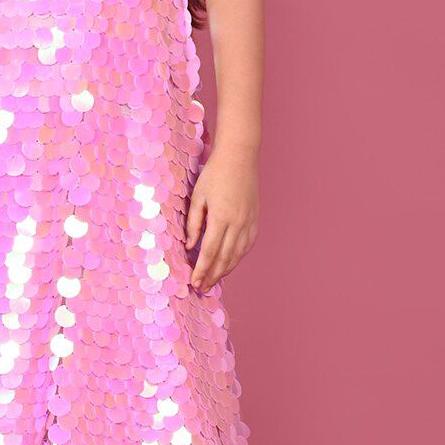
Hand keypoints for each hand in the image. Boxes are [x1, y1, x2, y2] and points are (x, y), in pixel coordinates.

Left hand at [185, 144, 259, 292]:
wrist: (239, 157)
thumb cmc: (214, 174)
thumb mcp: (197, 197)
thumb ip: (193, 223)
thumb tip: (190, 246)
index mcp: (221, 218)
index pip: (210, 252)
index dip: (202, 269)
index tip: (194, 282)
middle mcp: (238, 223)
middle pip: (225, 258)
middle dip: (213, 275)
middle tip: (202, 287)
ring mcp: (249, 222)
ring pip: (238, 254)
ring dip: (226, 269)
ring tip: (214, 280)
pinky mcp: (255, 219)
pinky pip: (248, 244)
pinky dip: (239, 257)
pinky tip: (231, 263)